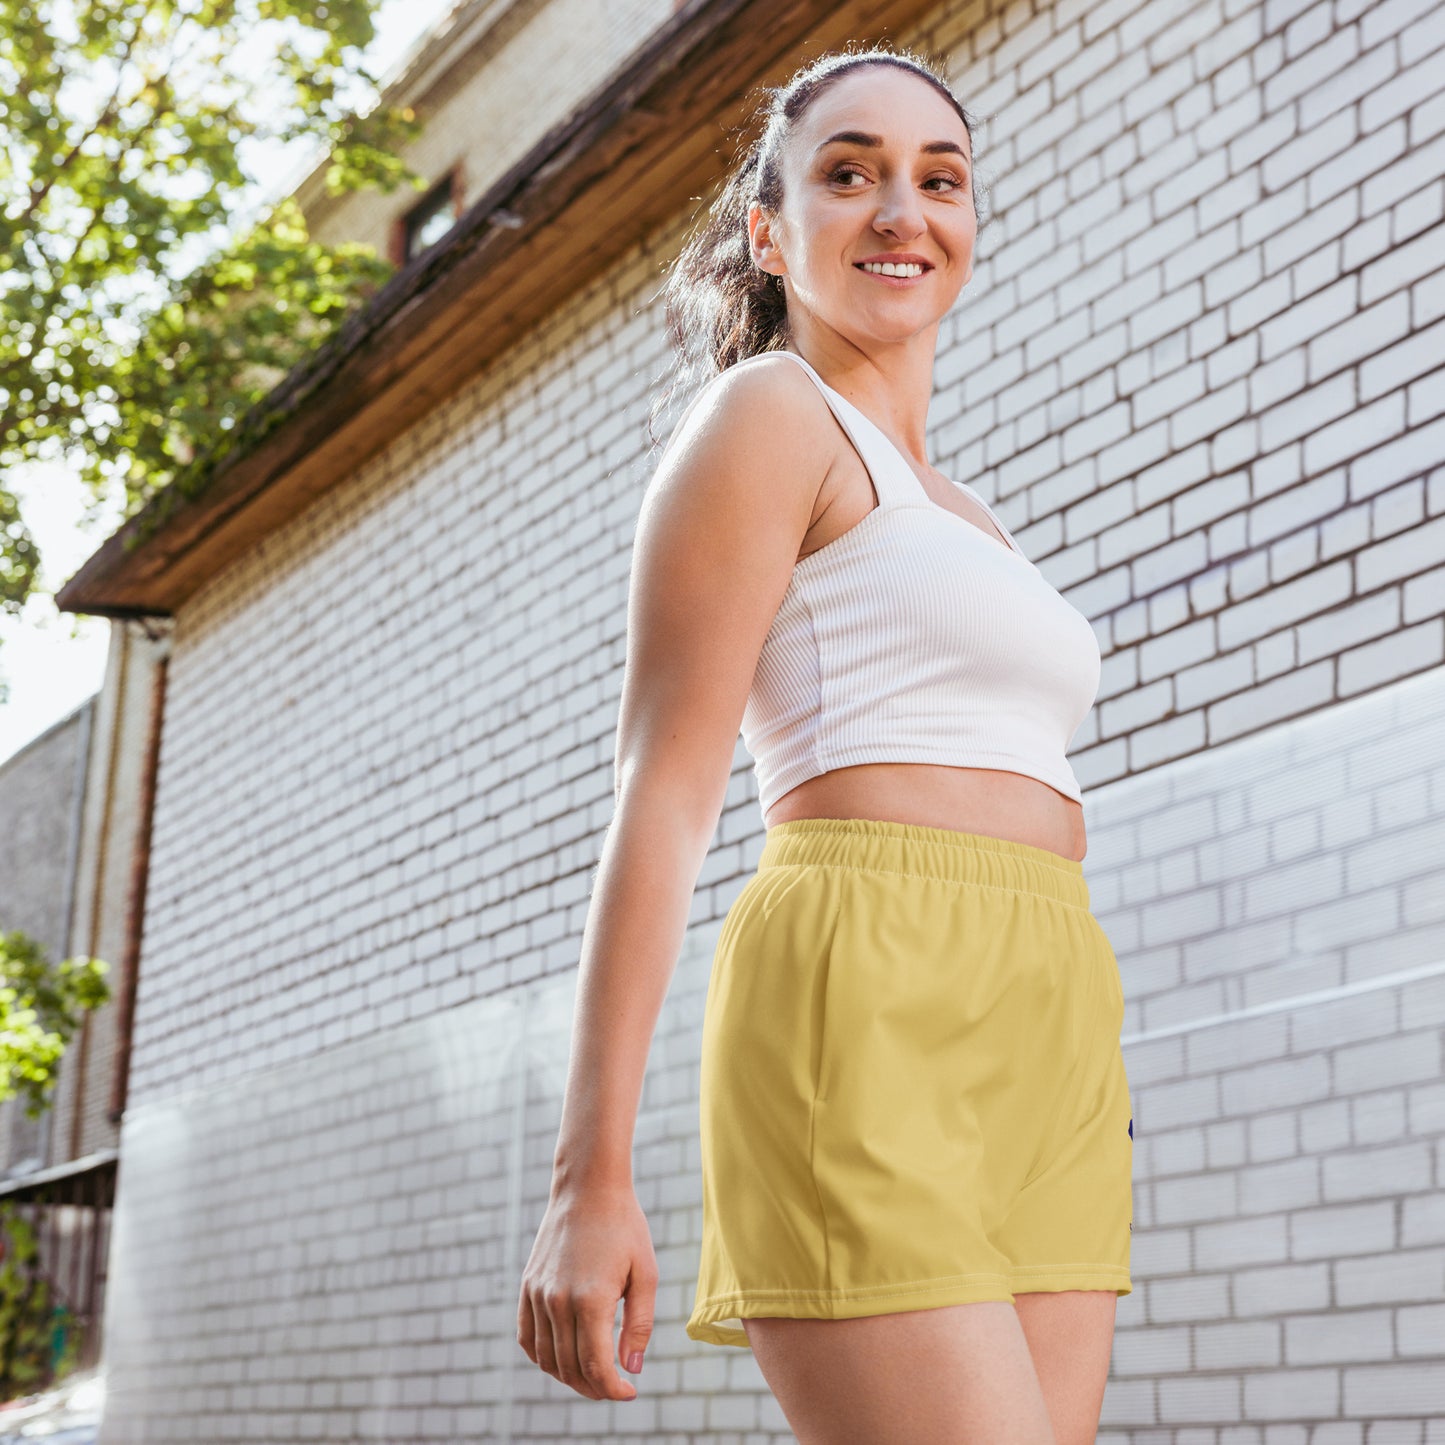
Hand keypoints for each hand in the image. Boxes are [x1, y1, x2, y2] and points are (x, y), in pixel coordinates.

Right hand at [517, 1181, 656, 1400]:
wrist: (589, 1187)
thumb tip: (631, 1369)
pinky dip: (541, 1357)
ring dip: (568, 1377)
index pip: (595, 1366)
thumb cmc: (624, 1227)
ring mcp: (538, 1294)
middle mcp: (557, 1301)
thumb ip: (640, 1325)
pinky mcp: (527, 1285)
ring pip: (546, 1358)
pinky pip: (526, 1337)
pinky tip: (561, 1358)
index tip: (629, 1392)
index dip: (612, 1389)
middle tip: (614, 1387)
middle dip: (594, 1387)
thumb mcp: (645, 1273)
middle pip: (570, 1368)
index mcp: (590, 1300)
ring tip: (592, 1376)